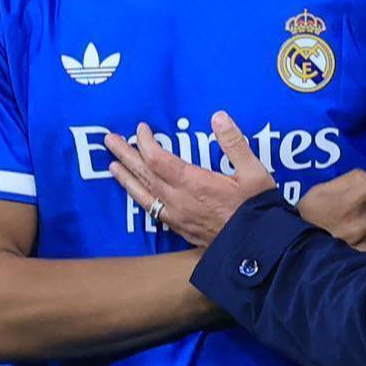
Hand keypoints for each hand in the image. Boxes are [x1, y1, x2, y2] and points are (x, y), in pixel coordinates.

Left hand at [106, 112, 275, 246]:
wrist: (256, 248)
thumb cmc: (256, 209)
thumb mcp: (254, 172)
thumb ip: (234, 143)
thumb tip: (218, 117)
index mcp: (194, 183)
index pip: (158, 159)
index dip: (146, 142)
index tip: (141, 128)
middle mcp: (179, 200)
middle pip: (144, 175)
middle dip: (126, 155)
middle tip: (109, 140)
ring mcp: (177, 216)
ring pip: (144, 194)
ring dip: (126, 178)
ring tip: (112, 166)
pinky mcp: (179, 228)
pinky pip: (152, 209)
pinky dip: (139, 197)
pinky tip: (136, 194)